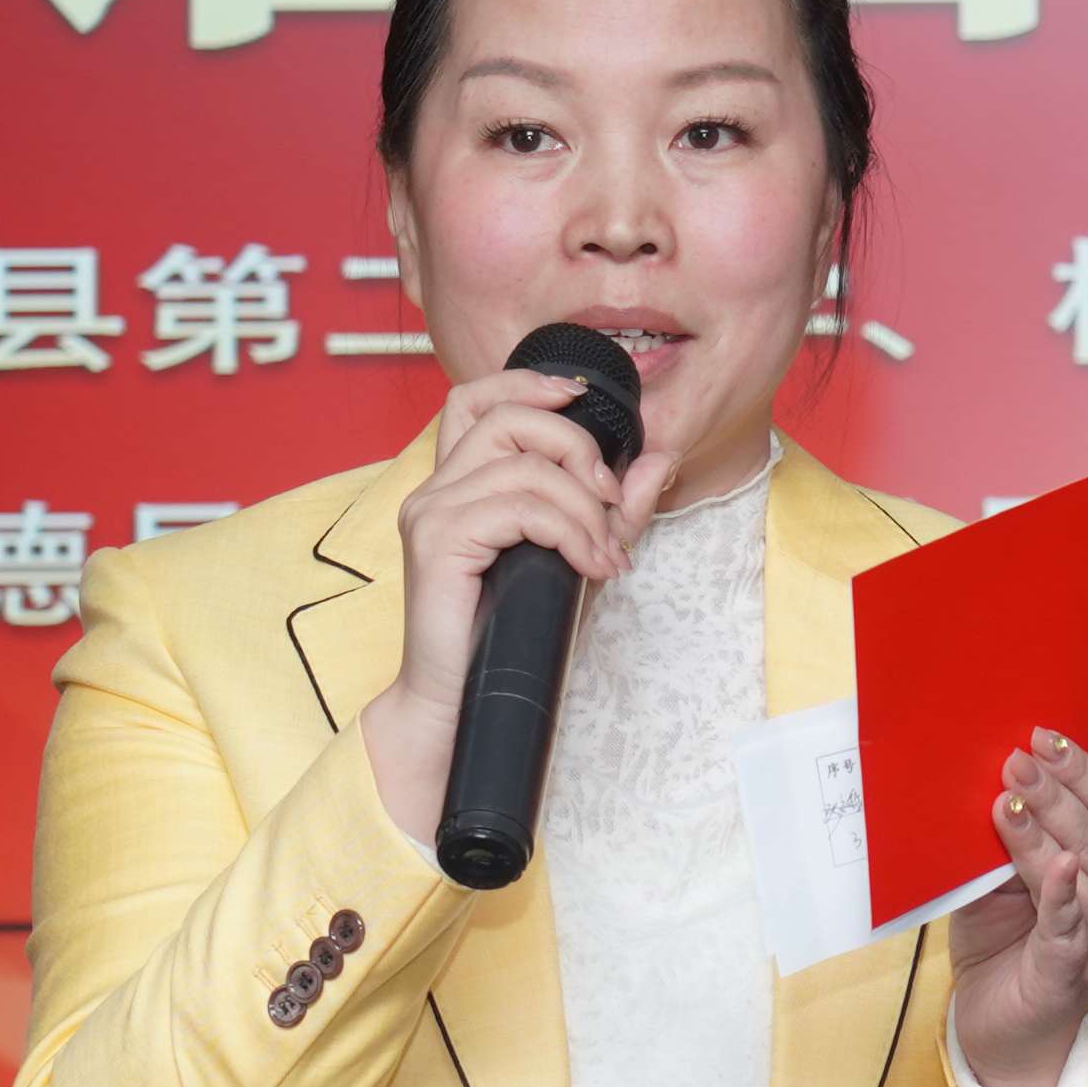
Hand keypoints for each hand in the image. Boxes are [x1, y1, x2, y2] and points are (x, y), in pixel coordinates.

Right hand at [358, 369, 675, 844]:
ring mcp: (431, 512)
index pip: (476, 398)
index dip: (529, 384)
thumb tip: (655, 459)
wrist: (462, 702)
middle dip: (576, 449)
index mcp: (456, 483)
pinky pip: (520, 508)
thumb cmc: (513, 632)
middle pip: (508, 418)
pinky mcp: (438, 542)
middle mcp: (435, 489)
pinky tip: (589, 568)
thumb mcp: (577, 559)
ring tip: (602, 556)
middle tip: (610, 503)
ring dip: (583, 510)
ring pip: (525, 467)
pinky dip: (570, 533)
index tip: (581, 399)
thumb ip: (613, 511)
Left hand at [948, 730, 1087, 1086]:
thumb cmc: (1002, 945)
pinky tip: (1053, 868)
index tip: (1042, 734)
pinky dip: (1061, 897)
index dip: (1082, 768)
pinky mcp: (1074, 976)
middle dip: (1060, 791)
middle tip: (1017, 760)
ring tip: (1010, 801)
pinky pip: (1071, 931)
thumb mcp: (997, 880)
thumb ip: (1002, 838)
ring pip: (1086, 874)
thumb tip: (979, 778)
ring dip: (1048, 833)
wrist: (999, 1030)